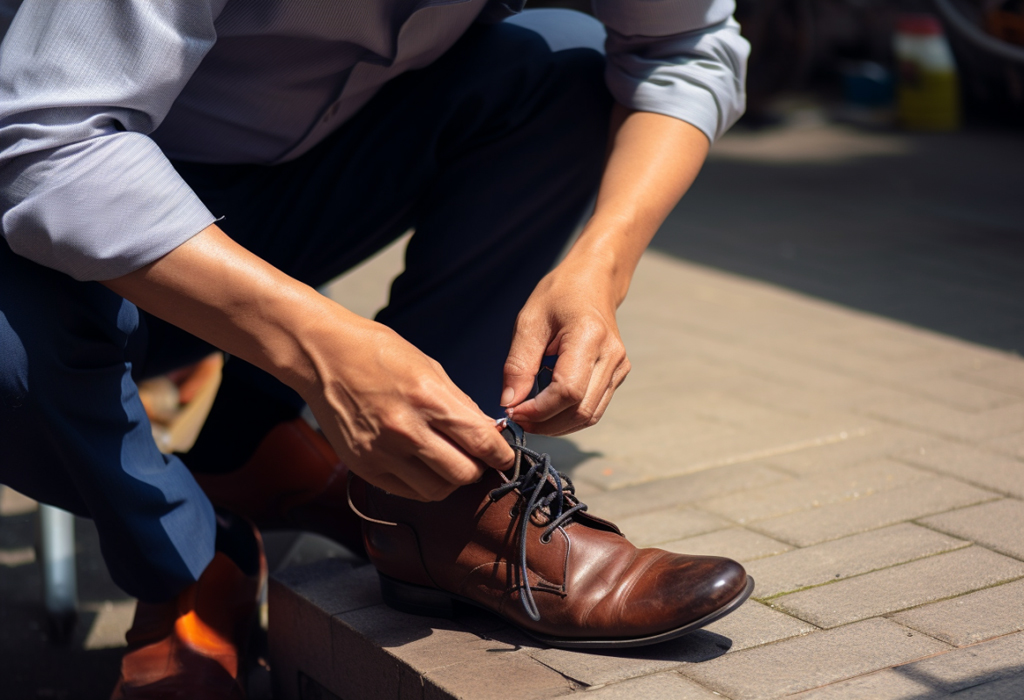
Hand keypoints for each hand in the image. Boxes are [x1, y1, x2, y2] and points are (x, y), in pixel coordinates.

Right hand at [303, 314, 515, 500]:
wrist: (322, 355)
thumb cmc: (376, 353)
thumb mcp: (429, 368)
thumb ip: (460, 404)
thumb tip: (487, 431)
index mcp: (427, 398)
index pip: (481, 441)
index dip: (501, 455)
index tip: (504, 456)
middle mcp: (405, 430)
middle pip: (463, 474)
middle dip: (478, 469)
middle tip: (476, 458)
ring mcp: (381, 452)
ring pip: (437, 490)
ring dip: (450, 481)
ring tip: (447, 462)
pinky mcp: (363, 466)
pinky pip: (406, 492)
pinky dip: (422, 484)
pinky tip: (421, 466)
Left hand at [501, 261, 629, 435]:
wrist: (594, 280)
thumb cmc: (560, 294)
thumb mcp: (529, 322)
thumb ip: (518, 364)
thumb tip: (510, 402)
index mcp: (589, 337)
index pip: (567, 391)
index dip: (539, 410)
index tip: (513, 410)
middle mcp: (611, 356)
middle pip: (580, 410)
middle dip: (546, 423)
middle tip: (518, 418)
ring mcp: (619, 367)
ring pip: (589, 415)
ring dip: (557, 425)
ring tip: (530, 417)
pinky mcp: (617, 375)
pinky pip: (594, 407)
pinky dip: (568, 416)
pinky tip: (548, 410)